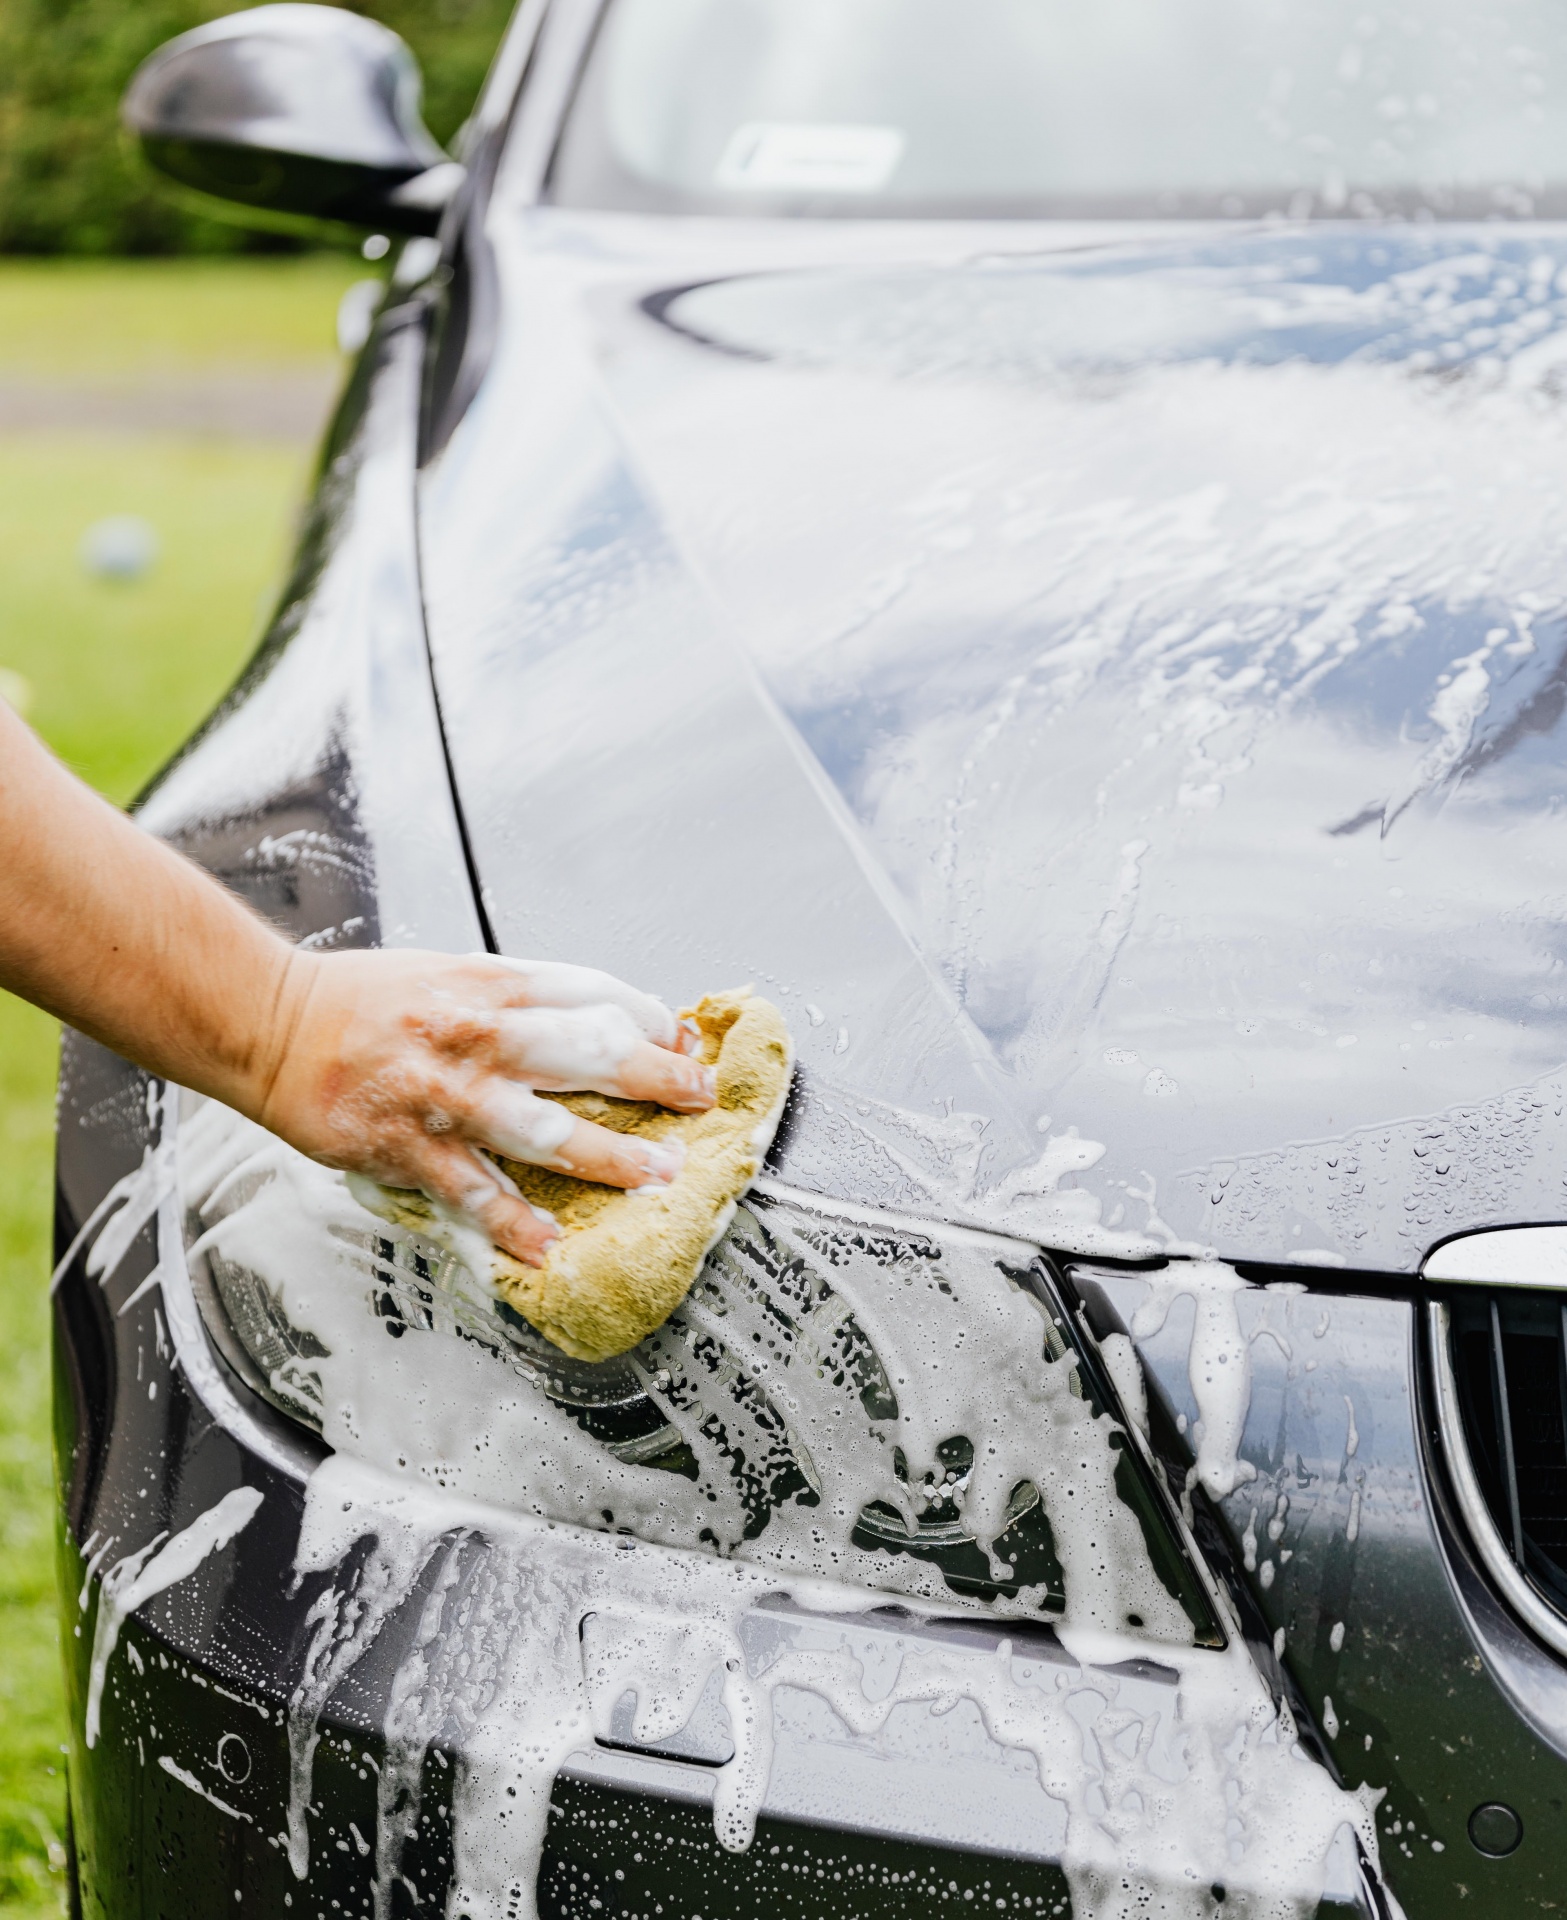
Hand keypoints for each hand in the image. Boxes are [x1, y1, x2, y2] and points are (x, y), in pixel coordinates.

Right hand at [252, 950, 715, 1268]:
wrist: (270, 1020)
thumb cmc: (364, 999)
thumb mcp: (453, 974)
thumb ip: (521, 1001)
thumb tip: (599, 1023)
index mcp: (490, 983)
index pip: (592, 994)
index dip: (649, 1019)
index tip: (685, 1044)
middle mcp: (475, 1033)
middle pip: (585, 1052)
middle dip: (654, 1079)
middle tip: (702, 1101)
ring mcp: (443, 1093)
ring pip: (543, 1128)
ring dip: (608, 1156)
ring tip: (658, 1178)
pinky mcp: (406, 1145)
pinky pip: (472, 1191)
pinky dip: (513, 1223)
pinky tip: (549, 1246)